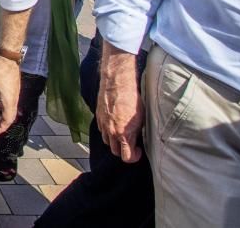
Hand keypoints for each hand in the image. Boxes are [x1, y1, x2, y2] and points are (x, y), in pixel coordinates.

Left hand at [0, 55, 21, 135]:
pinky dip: (0, 100)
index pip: (8, 119)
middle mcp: (13, 98)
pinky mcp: (13, 86)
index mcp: (9, 99)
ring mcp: (14, 92)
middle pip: (8, 114)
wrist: (8, 56)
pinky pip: (8, 98)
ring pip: (7, 105)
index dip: (2, 127)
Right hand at [97, 46, 143, 162]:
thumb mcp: (141, 118)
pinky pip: (102, 130)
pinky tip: (114, 123)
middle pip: (115, 152)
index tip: (138, 151)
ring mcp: (103, 124)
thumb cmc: (132, 98)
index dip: (134, 157)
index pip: (126, 157)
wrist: (118, 82)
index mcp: (124, 134)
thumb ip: (137, 133)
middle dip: (123, 150)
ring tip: (122, 133)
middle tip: (131, 143)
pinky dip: (107, 130)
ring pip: (107, 141)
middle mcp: (111, 132)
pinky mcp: (98, 116)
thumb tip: (138, 140)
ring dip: (114, 141)